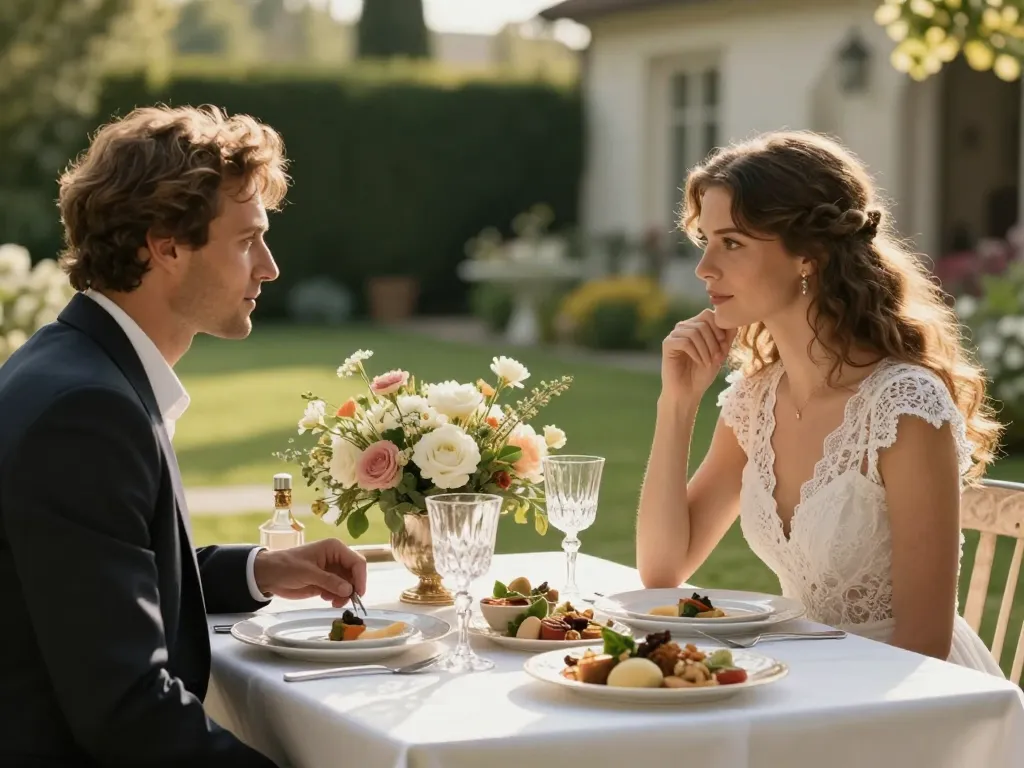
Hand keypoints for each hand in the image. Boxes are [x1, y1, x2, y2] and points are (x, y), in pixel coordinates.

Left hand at [253, 539, 367, 607]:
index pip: (357, 562)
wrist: (268, 575)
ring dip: (345, 595)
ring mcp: (332, 571)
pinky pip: (340, 591)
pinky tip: (326, 599)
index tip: (358, 594)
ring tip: (333, 603)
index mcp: (335, 548)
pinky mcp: (326, 582)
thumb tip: (349, 590)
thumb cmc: (286, 567)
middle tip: (345, 602)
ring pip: (349, 584)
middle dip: (353, 588)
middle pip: (355, 574)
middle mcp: (337, 558)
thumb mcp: (307, 573)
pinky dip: (337, 597)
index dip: (360, 578)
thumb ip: (329, 581)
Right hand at [661, 309, 736, 401]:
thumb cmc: (703, 374)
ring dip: (706, 349)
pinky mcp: (667, 344)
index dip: (719, 328)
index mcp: (695, 326)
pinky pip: (685, 342)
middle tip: (717, 358)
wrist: (687, 392)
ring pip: (695, 332)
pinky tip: (698, 362)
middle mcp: (684, 327)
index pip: (709, 314)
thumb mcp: (720, 353)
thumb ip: (727, 336)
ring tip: (708, 363)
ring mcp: (674, 335)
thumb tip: (734, 320)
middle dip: (714, 341)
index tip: (724, 345)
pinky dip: (696, 353)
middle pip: (703, 322)